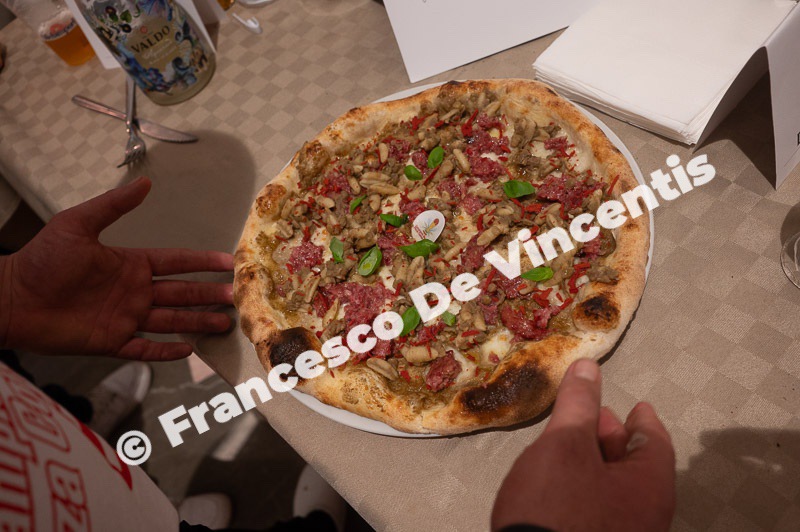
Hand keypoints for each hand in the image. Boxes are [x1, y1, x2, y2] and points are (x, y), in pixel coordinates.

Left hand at [0, 177, 233, 360]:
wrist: (11, 298)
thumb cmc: (41, 259)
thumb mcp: (78, 223)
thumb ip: (114, 205)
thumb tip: (146, 182)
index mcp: (130, 264)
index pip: (176, 262)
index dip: (202, 262)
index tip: (228, 261)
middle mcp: (134, 292)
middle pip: (181, 294)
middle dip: (209, 294)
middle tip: (236, 296)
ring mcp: (125, 318)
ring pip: (171, 321)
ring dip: (197, 322)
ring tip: (224, 323)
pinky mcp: (111, 342)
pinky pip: (145, 348)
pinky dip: (165, 351)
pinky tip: (187, 350)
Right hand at [491, 359, 674, 531]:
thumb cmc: (555, 502)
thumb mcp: (564, 443)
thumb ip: (578, 404)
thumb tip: (588, 367)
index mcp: (649, 488)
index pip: (656, 444)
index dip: (644, 420)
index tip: (638, 406)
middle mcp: (646, 517)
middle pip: (637, 469)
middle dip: (615, 439)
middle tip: (596, 417)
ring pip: (618, 492)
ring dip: (598, 464)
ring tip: (572, 444)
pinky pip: (603, 511)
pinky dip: (589, 488)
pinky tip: (563, 481)